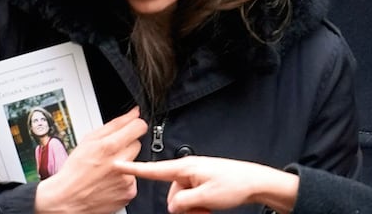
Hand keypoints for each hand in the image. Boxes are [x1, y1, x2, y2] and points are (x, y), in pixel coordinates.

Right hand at [34, 107, 146, 213]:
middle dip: (126, 146)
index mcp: (110, 146)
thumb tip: (134, 113)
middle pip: (137, 144)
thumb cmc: (74, 171)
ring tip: (108, 169)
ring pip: (135, 162)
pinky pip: (133, 179)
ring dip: (125, 163)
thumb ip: (115, 124)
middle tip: (110, 154)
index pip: (139, 126)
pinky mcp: (129, 192)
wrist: (67, 199)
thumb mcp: (88, 140)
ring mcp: (126, 179)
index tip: (132, 128)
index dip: (135, 125)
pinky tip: (110, 181)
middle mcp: (121, 163)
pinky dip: (124, 179)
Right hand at [115, 156, 300, 213]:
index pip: (154, 169)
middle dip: (183, 206)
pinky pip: (190, 200)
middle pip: (170, 194)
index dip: (134, 168)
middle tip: (202, 206)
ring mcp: (195, 178)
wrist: (254, 183)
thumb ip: (181, 202)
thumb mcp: (204, 197)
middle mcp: (188, 170)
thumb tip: (172, 206)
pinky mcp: (201, 185)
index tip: (117, 163)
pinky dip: (197, 207)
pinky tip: (208, 207)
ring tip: (208, 206)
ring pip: (180, 201)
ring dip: (192, 208)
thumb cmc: (234, 184)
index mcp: (186, 167)